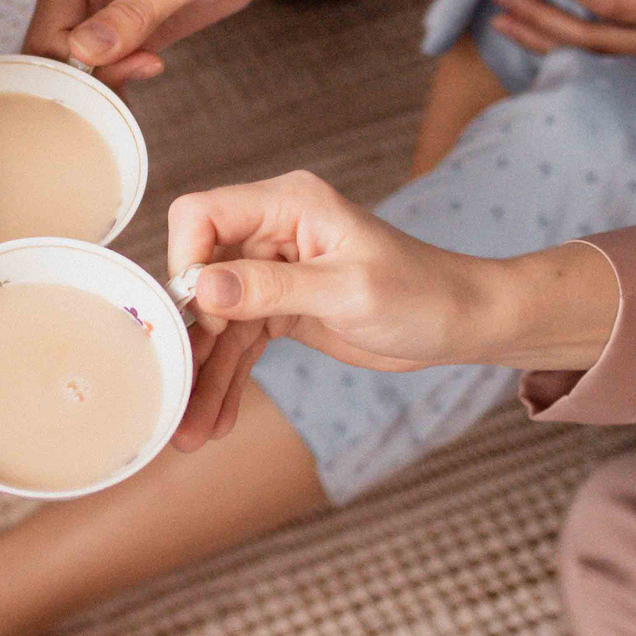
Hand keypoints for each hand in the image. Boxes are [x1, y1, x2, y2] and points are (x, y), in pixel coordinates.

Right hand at [23, 0, 286, 85]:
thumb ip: (137, 13)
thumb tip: (86, 51)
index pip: (47, 34)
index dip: (75, 68)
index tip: (123, 71)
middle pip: (51, 55)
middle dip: (90, 78)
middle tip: (143, 68)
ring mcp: (89, 6)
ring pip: (70, 67)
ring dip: (104, 82)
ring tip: (151, 64)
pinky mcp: (110, 26)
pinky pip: (94, 68)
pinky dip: (114, 82)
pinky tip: (147, 68)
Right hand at [167, 172, 617, 447]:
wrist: (462, 323)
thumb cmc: (422, 293)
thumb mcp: (348, 292)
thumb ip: (272, 288)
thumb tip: (203, 288)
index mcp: (288, 204)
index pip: (203, 214)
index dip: (187, 259)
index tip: (198, 314)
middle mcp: (272, 232)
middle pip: (201, 277)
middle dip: (189, 339)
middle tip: (174, 392)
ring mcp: (272, 272)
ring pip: (216, 323)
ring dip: (204, 375)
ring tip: (190, 430)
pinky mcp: (280, 308)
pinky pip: (239, 345)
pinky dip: (227, 381)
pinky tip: (215, 420)